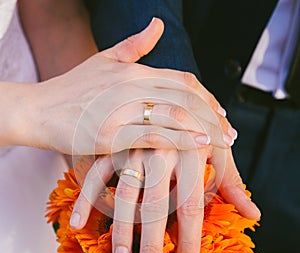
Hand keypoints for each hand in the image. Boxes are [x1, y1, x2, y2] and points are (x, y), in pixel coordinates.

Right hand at [8, 18, 235, 152]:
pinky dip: (181, 139)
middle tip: (230, 131)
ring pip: (176, 115)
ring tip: (223, 141)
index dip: (206, 96)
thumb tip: (157, 25)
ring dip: (205, 128)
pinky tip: (200, 146)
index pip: (183, 81)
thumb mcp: (103, 60)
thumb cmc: (71, 89)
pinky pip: (156, 135)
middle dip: (213, 115)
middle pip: (186, 98)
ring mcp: (122, 109)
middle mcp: (132, 85)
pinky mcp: (113, 134)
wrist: (39, 110)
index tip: (220, 111)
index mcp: (133, 70)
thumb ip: (134, 45)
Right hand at [70, 147, 260, 252]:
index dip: (189, 239)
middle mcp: (162, 151)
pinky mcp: (113, 145)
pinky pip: (96, 175)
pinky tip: (80, 223)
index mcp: (191, 153)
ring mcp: (135, 147)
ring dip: (121, 228)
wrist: (165, 95)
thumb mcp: (217, 153)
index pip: (191, 205)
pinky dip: (87, 199)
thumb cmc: (196, 130)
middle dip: (153, 243)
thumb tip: (253, 214)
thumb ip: (232, 184)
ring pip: (125, 194)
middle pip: (156, 206)